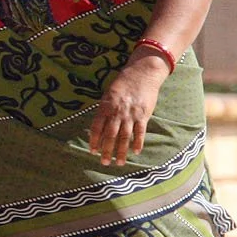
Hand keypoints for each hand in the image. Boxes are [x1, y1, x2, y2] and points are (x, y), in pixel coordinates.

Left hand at [89, 52, 167, 166]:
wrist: (142, 74)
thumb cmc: (122, 85)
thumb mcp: (108, 96)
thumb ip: (104, 111)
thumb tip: (99, 129)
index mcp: (105, 107)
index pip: (97, 128)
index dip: (94, 140)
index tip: (92, 151)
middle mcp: (117, 112)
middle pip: (110, 135)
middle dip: (106, 151)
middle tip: (104, 162)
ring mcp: (131, 115)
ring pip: (125, 137)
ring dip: (121, 151)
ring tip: (118, 163)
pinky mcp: (143, 115)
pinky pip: (140, 132)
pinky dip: (137, 143)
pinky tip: (135, 152)